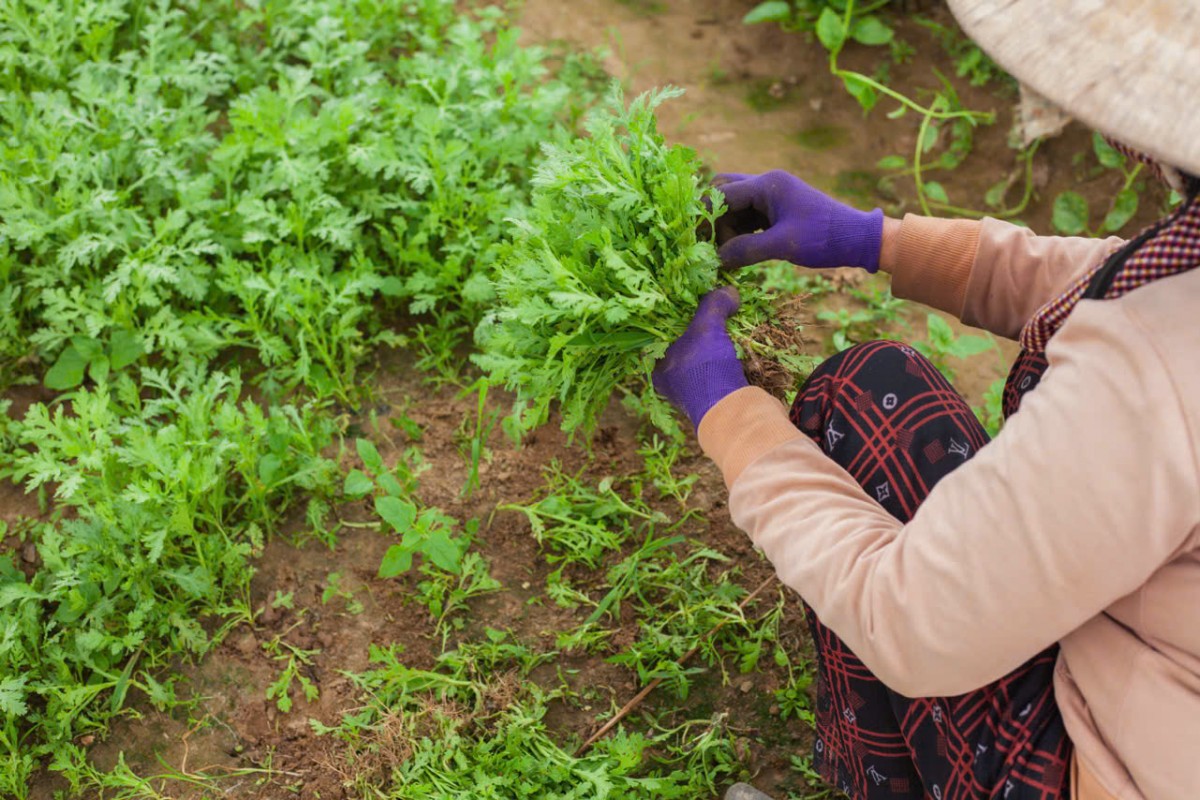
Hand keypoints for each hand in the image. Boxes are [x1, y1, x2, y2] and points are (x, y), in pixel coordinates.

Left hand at [652, 287, 747, 428]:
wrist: (735, 414)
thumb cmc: (707, 370)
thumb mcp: (708, 328)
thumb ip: (714, 304)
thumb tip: (728, 290)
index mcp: (659, 367)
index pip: (662, 334)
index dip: (677, 314)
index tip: (692, 299)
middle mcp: (672, 382)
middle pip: (685, 346)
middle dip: (701, 328)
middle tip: (714, 309)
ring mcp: (695, 392)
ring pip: (703, 359)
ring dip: (716, 344)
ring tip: (729, 325)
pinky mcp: (717, 398)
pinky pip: (719, 371)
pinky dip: (727, 359)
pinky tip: (737, 347)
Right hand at [713, 170, 883, 271]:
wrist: (858, 238)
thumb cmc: (824, 237)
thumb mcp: (783, 245)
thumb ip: (746, 250)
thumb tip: (717, 260)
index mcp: (767, 184)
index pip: (723, 193)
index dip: (706, 217)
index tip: (696, 240)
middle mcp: (767, 184)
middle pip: (725, 193)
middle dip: (714, 219)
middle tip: (709, 245)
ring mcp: (772, 197)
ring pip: (736, 208)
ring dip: (727, 229)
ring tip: (727, 255)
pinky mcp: (777, 211)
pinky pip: (748, 218)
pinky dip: (740, 234)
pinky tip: (739, 254)